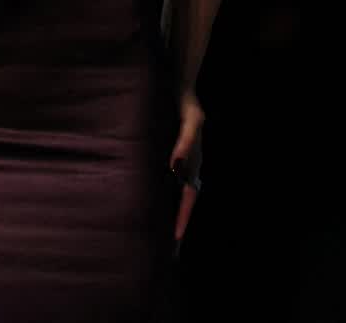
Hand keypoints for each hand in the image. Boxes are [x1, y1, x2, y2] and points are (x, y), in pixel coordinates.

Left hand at [167, 88, 205, 258]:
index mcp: (194, 166)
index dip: (183, 219)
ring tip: (159, 240)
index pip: (189, 199)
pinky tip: (150, 209)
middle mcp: (188, 170)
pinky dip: (161, 200)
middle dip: (177, 226)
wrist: (180, 91)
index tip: (176, 240)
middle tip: (169, 252)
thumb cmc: (187, 107)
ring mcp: (180, 166)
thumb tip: (176, 166)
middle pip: (182, 204)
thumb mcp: (191, 122)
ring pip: (173, 198)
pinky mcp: (170, 160)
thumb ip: (185, 143)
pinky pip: (165, 186)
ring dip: (169, 217)